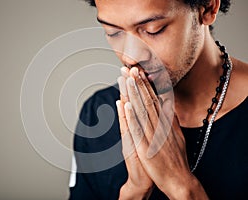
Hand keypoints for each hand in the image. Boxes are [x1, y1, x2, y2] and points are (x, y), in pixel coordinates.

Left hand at [118, 67, 207, 198]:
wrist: (178, 179)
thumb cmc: (176, 159)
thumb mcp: (176, 135)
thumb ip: (172, 120)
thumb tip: (168, 106)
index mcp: (166, 123)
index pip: (155, 100)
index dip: (147, 85)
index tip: (141, 71)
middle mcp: (160, 126)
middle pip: (148, 101)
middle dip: (139, 83)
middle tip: (131, 68)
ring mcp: (153, 136)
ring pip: (143, 110)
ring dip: (135, 94)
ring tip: (128, 78)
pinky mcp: (147, 148)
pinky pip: (139, 130)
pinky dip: (133, 116)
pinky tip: (126, 105)